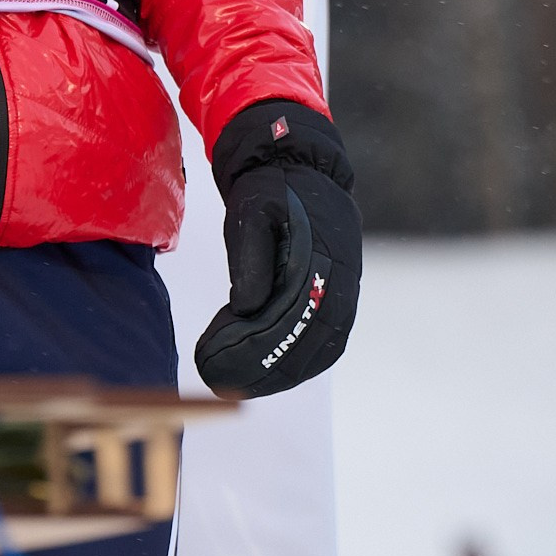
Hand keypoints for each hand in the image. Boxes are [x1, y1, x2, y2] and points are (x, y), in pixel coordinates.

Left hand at [194, 101, 361, 396]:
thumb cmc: (272, 192)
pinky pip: (327, 344)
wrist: (304, 171)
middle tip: (212, 376)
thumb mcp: (252, 212)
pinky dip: (299, 364)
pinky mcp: (342, 301)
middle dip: (256, 367)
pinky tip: (268, 375)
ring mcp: (346, 295)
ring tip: (234, 383)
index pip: (282, 317)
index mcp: (318, 260)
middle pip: (302, 342)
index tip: (210, 357)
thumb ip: (250, 259)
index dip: (246, 345)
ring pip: (318, 350)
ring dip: (278, 373)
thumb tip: (246, 309)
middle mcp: (339, 284)